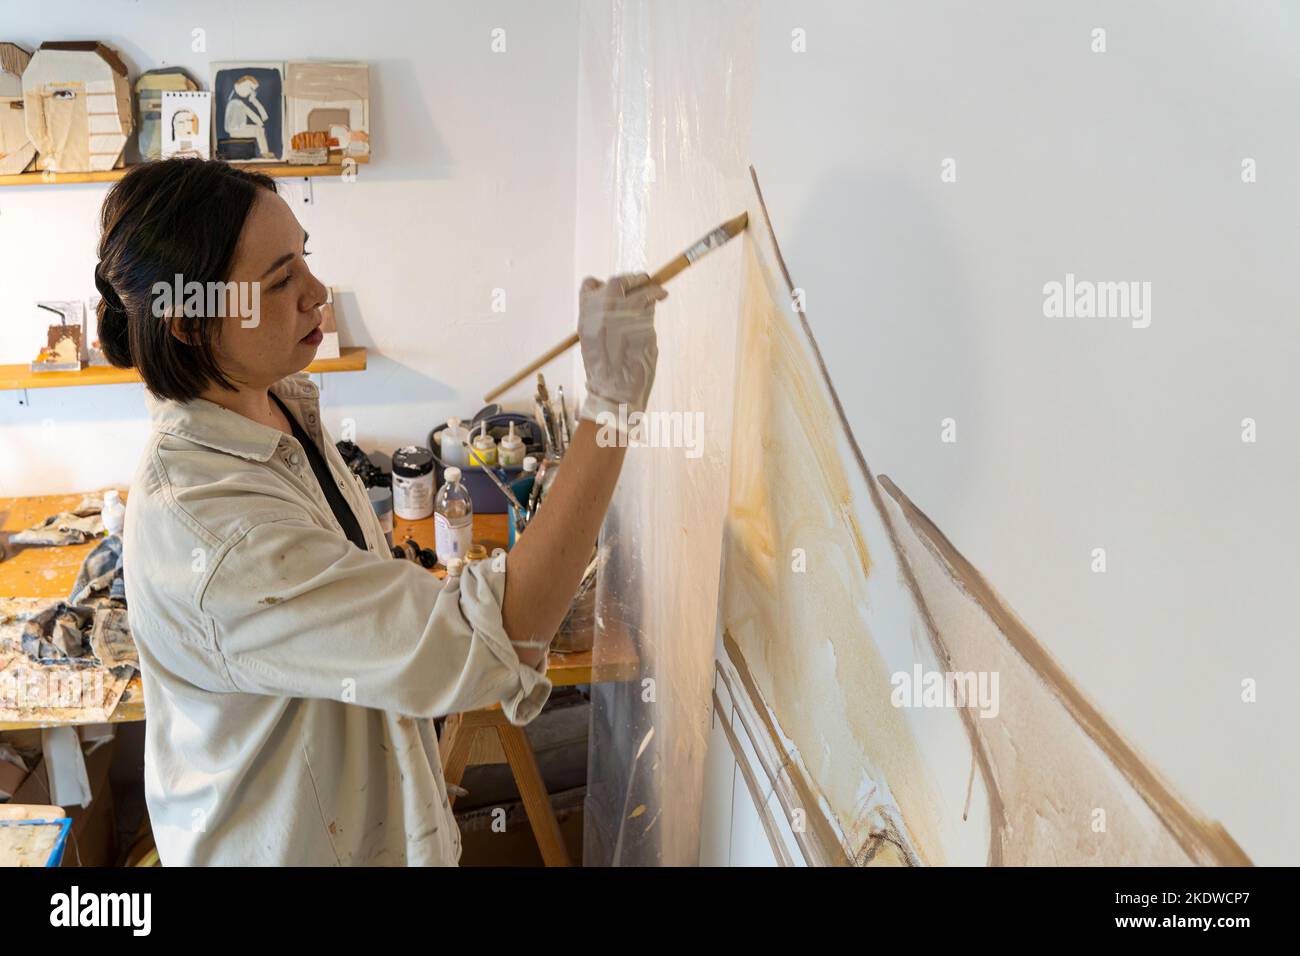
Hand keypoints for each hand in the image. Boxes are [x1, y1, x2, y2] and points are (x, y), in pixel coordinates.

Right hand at [577, 272, 667, 423]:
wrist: (614, 394)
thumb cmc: (606, 370)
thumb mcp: (594, 341)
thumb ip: (604, 318)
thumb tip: (626, 297)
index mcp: (585, 318)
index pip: (591, 285)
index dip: (605, 283)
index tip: (619, 286)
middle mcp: (600, 314)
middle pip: (616, 281)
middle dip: (633, 278)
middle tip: (646, 280)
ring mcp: (620, 318)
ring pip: (637, 290)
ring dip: (650, 287)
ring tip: (659, 292)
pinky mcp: (639, 326)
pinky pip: (649, 304)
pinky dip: (656, 298)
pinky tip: (660, 300)